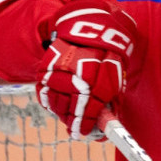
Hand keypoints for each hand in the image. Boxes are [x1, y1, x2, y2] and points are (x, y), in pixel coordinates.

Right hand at [37, 0, 140, 138]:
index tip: (85, 133)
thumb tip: (105, 125)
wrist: (90, 26)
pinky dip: (50, 101)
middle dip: (74, 122)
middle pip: (71, 110)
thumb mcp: (116, 77)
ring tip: (68, 113)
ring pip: (56, 103)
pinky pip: (44, 93)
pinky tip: (57, 102)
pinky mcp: (46, 68)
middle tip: (77, 127)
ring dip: (62, 112)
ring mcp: (60, 72)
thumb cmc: (107, 56)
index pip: (90, 111)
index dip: (87, 126)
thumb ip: (110, 102)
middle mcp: (78, 77)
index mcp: (100, 80)